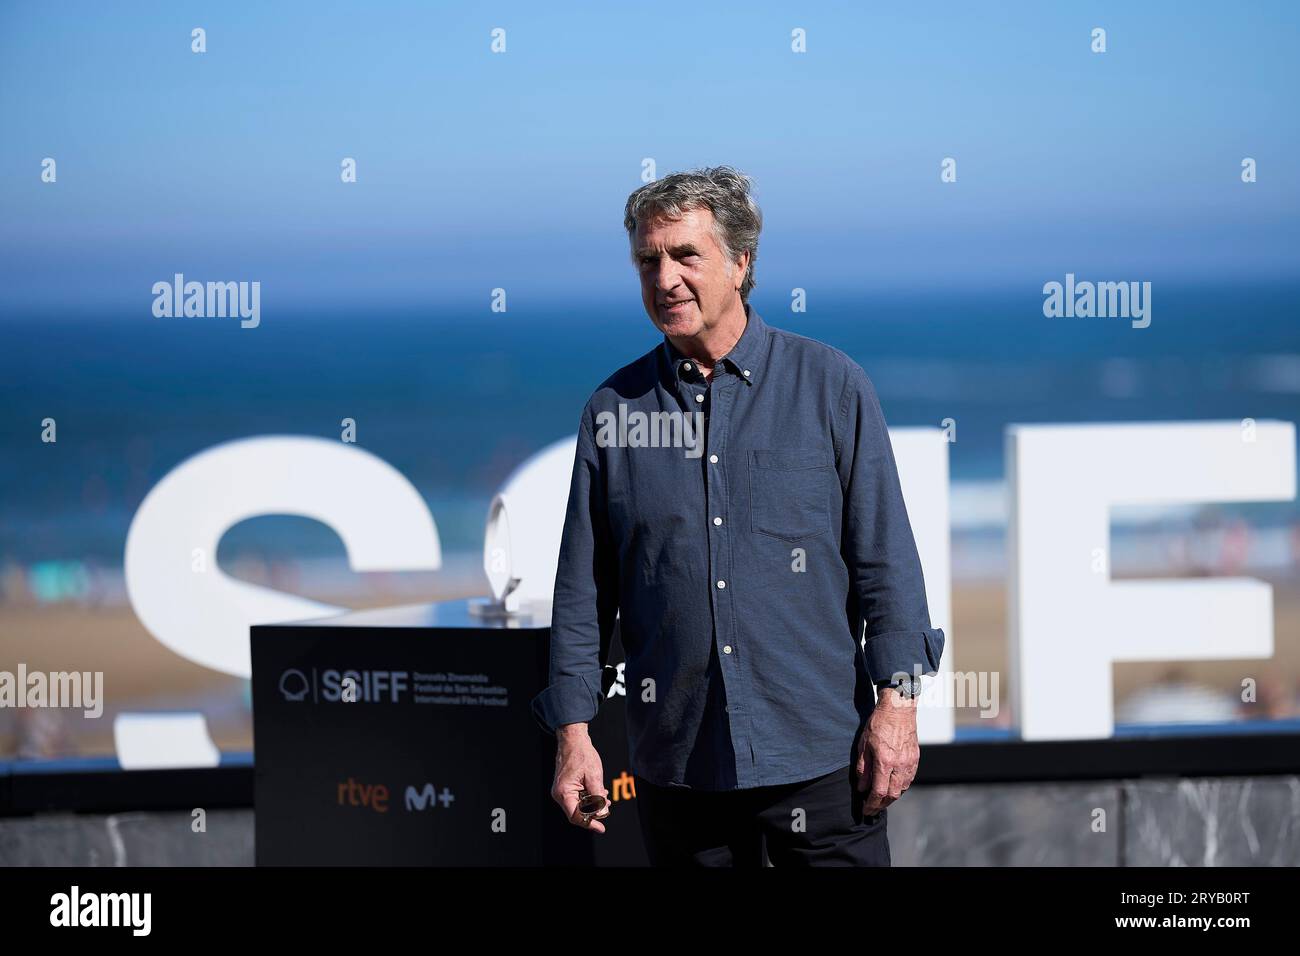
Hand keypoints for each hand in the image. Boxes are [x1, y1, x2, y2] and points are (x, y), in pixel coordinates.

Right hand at [550, 723, 611, 832]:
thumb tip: (603, 813)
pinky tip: (599, 792)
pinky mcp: (565, 786)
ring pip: (578, 805)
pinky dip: (588, 797)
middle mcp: (559, 794)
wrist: (573, 739)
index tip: (601, 828)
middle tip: (607, 807)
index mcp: (564, 792)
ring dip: (592, 804)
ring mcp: (561, 790)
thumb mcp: (594, 776)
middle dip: (593, 812)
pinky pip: (577, 798)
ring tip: (606, 798)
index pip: (576, 816)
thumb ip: (598, 797)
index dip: (589, 824)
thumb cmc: (582, 754)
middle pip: (577, 812)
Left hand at [855, 687, 918, 814]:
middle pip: (892, 795)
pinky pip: (908, 780)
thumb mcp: (863, 745)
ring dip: (891, 798)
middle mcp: (900, 765)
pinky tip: (892, 787)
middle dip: (881, 805)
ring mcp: (910, 763)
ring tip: (881, 800)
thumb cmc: (878, 724)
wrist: (898, 709)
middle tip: (872, 808)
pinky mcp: (915, 759)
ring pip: (902, 789)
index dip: (871, 804)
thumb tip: (862, 788)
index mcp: (885, 761)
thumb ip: (863, 769)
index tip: (865, 810)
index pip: (879, 792)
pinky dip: (900, 788)